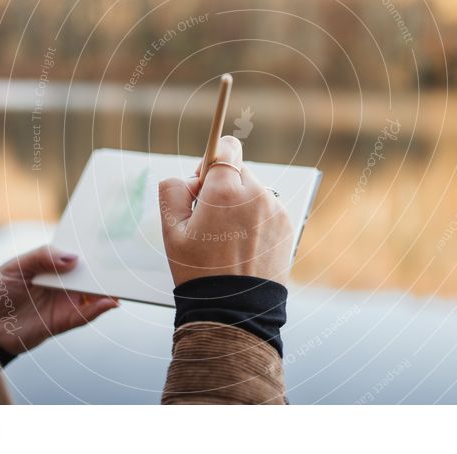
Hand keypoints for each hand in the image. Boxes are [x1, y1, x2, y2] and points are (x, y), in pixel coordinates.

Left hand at [0, 246, 119, 355]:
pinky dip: (100, 308)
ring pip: (95, 293)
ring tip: (123, 281)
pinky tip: (110, 302)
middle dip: (108, 267)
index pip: (78, 253)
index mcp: (53, 264)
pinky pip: (87, 314)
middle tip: (126, 259)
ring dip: (110, 288)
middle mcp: (64, 282)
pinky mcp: (65, 320)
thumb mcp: (14, 267)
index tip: (112, 238)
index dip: (94, 247)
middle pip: (92, 273)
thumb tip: (73, 258)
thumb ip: (42, 258)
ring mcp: (66, 301)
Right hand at [158, 135, 293, 286]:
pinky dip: (255, 219)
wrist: (234, 310)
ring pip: (253, 191)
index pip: (226, 147)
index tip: (204, 178)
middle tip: (209, 219)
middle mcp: (255, 194)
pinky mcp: (286, 225)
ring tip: (227, 238)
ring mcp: (274, 209)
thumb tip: (189, 179)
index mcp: (225, 190)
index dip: (212, 158)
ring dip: (240, 204)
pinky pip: (267, 209)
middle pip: (238, 171)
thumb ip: (172, 191)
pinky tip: (243, 245)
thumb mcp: (170, 231)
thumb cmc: (199, 272)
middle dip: (223, 186)